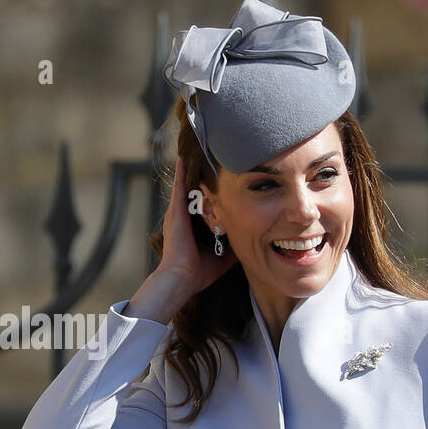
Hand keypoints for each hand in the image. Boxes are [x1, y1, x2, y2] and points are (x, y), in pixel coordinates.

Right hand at [141, 156, 235, 312]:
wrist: (182, 278)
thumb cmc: (199, 272)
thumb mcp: (223, 257)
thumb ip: (234, 247)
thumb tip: (252, 243)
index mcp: (192, 226)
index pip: (202, 204)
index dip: (208, 192)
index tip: (217, 179)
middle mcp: (182, 216)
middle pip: (193, 190)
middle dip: (200, 175)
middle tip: (206, 157)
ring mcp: (177, 212)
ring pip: (186, 184)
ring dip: (190, 169)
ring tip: (195, 150)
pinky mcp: (175, 211)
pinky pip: (179, 186)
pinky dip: (182, 172)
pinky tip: (184, 157)